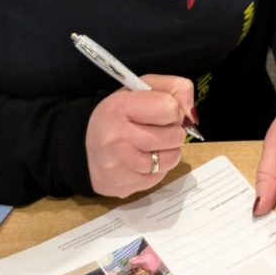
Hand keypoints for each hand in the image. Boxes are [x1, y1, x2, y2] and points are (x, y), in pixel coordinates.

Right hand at [85, 74, 194, 196]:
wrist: (83, 147)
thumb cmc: (118, 115)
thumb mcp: (142, 89)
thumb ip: (174, 88)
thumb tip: (192, 113)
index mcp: (121, 107)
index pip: (170, 108)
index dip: (173, 110)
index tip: (163, 112)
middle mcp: (118, 137)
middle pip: (174, 136)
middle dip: (172, 131)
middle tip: (156, 129)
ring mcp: (120, 165)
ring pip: (171, 159)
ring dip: (168, 151)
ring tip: (151, 145)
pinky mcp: (123, 185)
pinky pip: (159, 177)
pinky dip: (157, 169)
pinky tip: (142, 160)